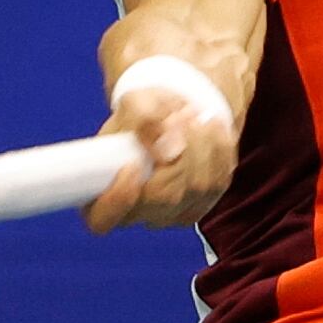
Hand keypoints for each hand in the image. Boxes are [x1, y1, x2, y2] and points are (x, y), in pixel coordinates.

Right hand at [83, 60, 236, 231]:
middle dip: (177, 154)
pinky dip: (219, 149)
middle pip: (164, 198)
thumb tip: (167, 149)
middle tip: (178, 118)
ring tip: (193, 117)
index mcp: (103, 195)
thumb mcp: (136, 103)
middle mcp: (139, 211)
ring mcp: (174, 212)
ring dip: (201, 146)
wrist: (174, 111)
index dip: (117, 199)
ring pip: (198, 188)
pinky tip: (210, 128)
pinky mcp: (204, 202)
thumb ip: (143, 121)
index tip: (130, 166)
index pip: (102, 219)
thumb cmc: (144, 111)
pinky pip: (220, 180)